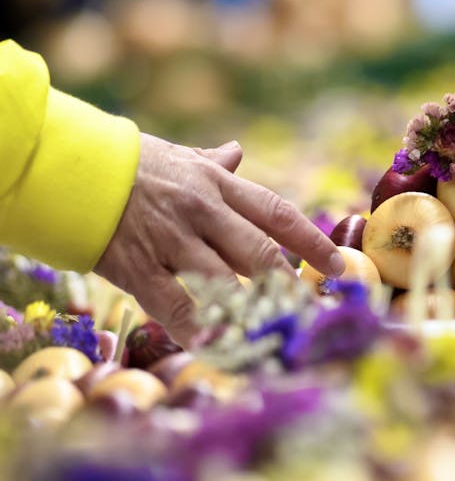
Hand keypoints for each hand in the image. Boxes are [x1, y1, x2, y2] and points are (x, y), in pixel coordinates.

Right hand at [95, 133, 344, 345]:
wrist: (71, 169)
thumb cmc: (131, 165)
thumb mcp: (178, 158)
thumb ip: (213, 163)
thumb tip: (238, 151)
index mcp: (218, 186)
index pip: (278, 214)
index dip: (312, 242)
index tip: (338, 265)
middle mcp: (203, 212)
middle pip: (259, 253)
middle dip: (288, 285)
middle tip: (308, 309)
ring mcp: (172, 240)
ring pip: (224, 282)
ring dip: (251, 312)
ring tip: (275, 334)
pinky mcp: (140, 266)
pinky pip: (176, 305)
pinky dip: (199, 329)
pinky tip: (219, 348)